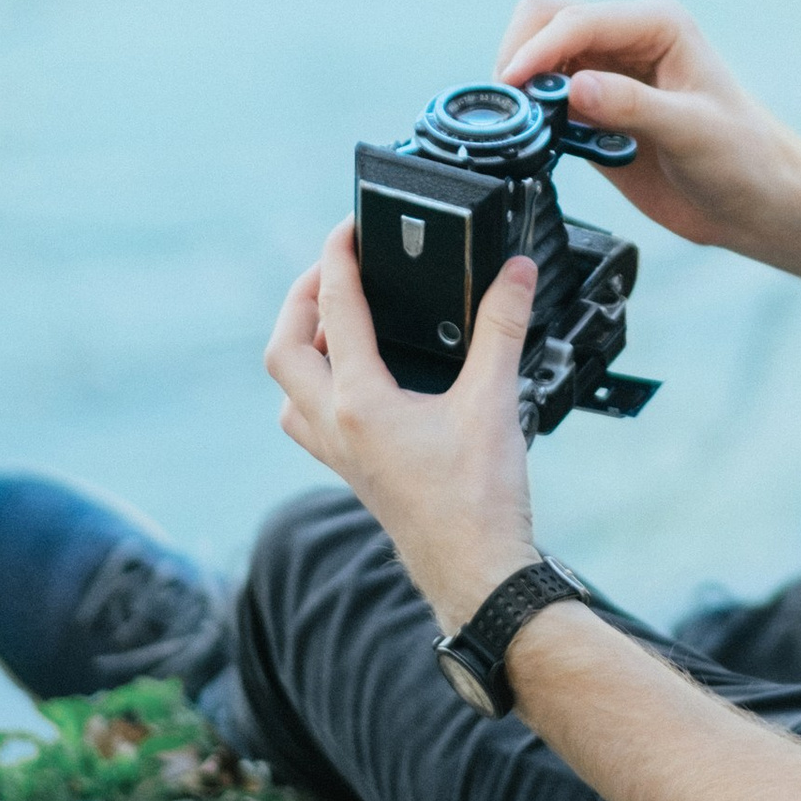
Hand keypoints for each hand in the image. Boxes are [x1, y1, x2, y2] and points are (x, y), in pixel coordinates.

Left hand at [264, 220, 536, 632]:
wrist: (476, 573)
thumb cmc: (479, 501)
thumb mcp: (495, 400)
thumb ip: (503, 328)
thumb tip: (515, 273)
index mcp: (359, 403)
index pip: (335, 311)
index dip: (338, 259)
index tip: (347, 228)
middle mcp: (336, 427)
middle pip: (284, 349)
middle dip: (301, 300)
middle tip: (333, 270)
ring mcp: (338, 454)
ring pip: (288, 390)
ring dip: (301, 347)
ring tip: (336, 318)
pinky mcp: (353, 472)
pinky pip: (308, 420)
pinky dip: (318, 387)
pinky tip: (355, 379)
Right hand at [494, 0, 800, 257]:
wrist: (756, 203)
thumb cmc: (742, 158)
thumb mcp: (692, 131)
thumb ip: (632, 107)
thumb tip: (574, 89)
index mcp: (657, 25)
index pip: (578, 19)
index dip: (539, 48)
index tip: (512, 83)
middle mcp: (628, 40)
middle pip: (546, 21)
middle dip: (521, 55)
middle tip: (514, 106)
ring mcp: (609, 75)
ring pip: (540, 59)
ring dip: (525, 87)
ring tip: (528, 128)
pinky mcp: (596, 113)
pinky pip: (547, 102)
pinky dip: (534, 117)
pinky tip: (544, 143)